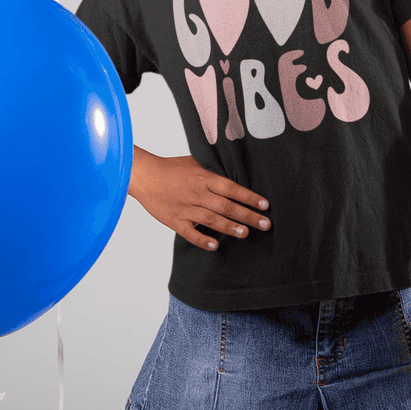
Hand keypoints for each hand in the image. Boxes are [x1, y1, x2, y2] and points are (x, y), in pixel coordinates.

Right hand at [129, 146, 270, 251]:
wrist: (144, 175)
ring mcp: (186, 208)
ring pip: (211, 220)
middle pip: (226, 206)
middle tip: (266, 224)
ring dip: (230, 227)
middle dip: (248, 216)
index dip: (249, 197)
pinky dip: (202, 240)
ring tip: (246, 234)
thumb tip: (237, 171)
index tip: (265, 205)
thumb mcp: (196, 162)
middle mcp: (197, 193)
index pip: (232, 188)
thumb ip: (215, 170)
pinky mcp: (174, 220)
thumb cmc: (172, 168)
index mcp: (204, 177)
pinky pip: (190, 233)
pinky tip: (215, 246)